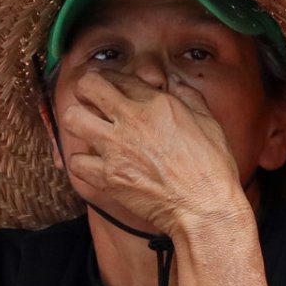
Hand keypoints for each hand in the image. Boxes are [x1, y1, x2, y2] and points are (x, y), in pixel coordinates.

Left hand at [52, 70, 250, 242]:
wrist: (204, 208)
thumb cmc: (212, 167)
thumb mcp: (209, 122)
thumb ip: (189, 97)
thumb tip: (176, 84)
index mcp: (157, 104)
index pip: (120, 77)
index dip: (113, 78)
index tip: (112, 86)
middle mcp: (131, 121)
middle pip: (88, 87)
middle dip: (86, 89)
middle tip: (91, 99)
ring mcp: (115, 149)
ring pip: (73, 119)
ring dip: (78, 121)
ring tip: (88, 128)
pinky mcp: (107, 177)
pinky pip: (76, 162)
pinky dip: (82, 162)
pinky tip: (93, 163)